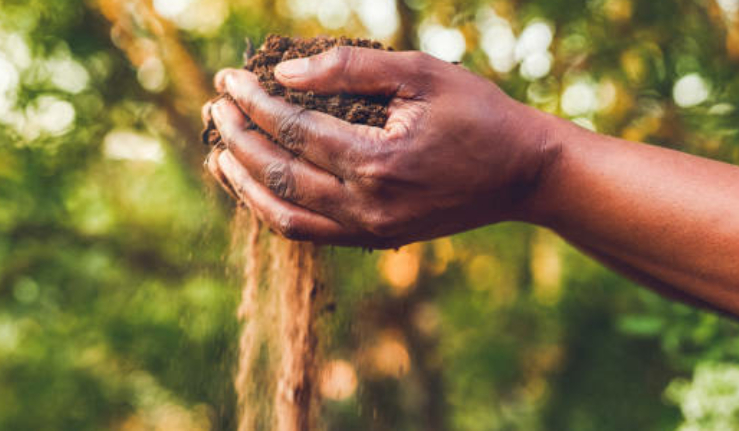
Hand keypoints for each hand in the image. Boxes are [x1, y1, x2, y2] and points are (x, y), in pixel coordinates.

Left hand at [205, 47, 561, 247]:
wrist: (523, 174)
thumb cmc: (479, 114)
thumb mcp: (421, 73)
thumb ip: (351, 69)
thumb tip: (285, 75)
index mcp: (378, 161)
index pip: (294, 131)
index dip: (254, 103)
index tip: (228, 80)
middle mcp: (368, 206)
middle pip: (278, 173)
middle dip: (237, 138)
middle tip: (215, 108)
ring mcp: (371, 231)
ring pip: (284, 215)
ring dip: (244, 183)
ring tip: (219, 153)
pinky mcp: (376, 240)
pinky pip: (309, 232)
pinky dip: (275, 209)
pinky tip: (257, 185)